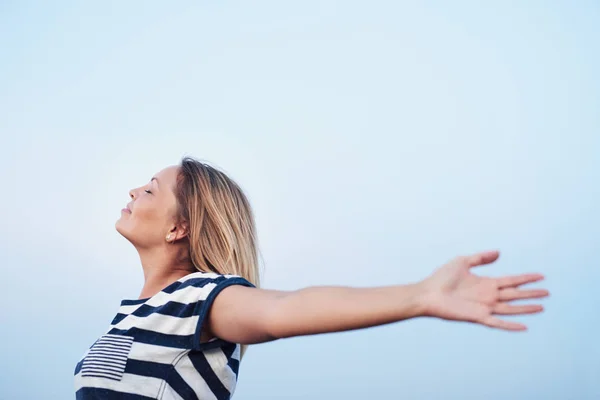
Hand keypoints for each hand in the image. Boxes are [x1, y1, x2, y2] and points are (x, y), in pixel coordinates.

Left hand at [419, 250, 548, 330]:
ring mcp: (484, 307)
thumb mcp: (462, 262)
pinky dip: (510, 325)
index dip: (525, 278)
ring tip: (542, 306)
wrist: (427, 293)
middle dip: (531, 293)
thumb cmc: (441, 277)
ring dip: (525, 308)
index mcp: (486, 283)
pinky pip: (497, 322)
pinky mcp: (477, 317)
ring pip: (510, 308)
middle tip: (547, 292)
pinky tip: (523, 326)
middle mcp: (488, 296)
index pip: (511, 281)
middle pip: (515, 294)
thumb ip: (481, 258)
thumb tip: (499, 252)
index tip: (540, 276)